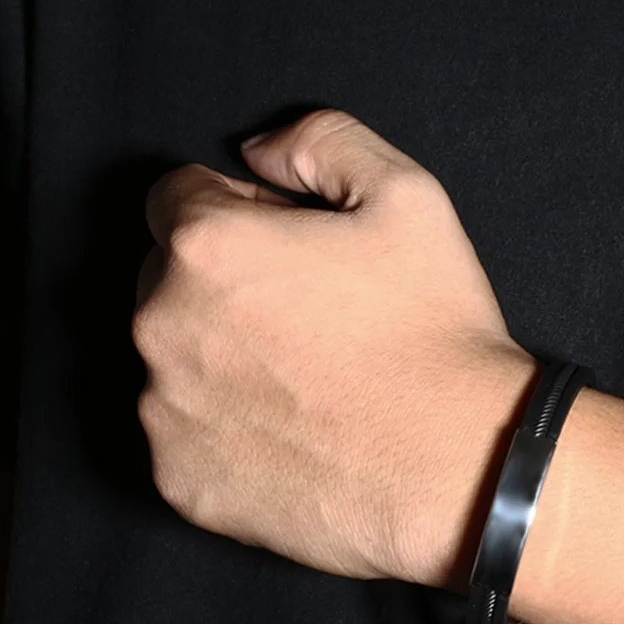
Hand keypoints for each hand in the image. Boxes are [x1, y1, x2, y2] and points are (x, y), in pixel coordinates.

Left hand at [134, 110, 536, 586]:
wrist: (460, 470)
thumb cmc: (434, 341)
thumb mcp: (408, 198)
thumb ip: (321, 140)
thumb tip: (258, 153)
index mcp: (207, 248)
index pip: (177, 199)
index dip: (240, 214)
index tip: (289, 253)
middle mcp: (164, 328)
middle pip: (168, 282)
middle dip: (223, 288)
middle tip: (307, 324)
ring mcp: (166, 414)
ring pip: (174, 364)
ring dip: (220, 362)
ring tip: (305, 386)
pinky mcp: (182, 483)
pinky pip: (185, 440)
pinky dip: (224, 434)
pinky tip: (292, 437)